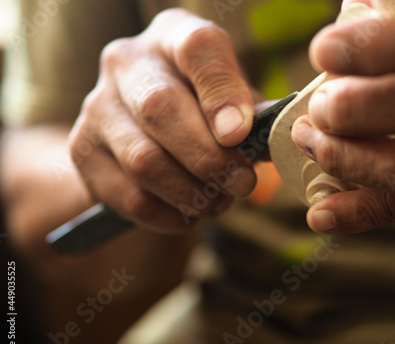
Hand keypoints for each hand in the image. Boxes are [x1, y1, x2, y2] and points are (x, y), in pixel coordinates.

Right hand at [69, 9, 256, 232]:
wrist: (143, 127)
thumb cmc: (200, 110)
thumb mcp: (231, 101)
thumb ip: (254, 117)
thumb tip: (270, 144)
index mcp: (172, 37)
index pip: (197, 49)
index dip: (223, 92)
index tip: (240, 135)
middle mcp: (127, 62)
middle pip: (161, 109)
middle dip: (210, 159)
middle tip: (240, 183)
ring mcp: (97, 106)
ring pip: (144, 160)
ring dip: (191, 193)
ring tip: (218, 202)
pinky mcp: (83, 150)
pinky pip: (128, 195)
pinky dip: (166, 214)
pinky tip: (188, 214)